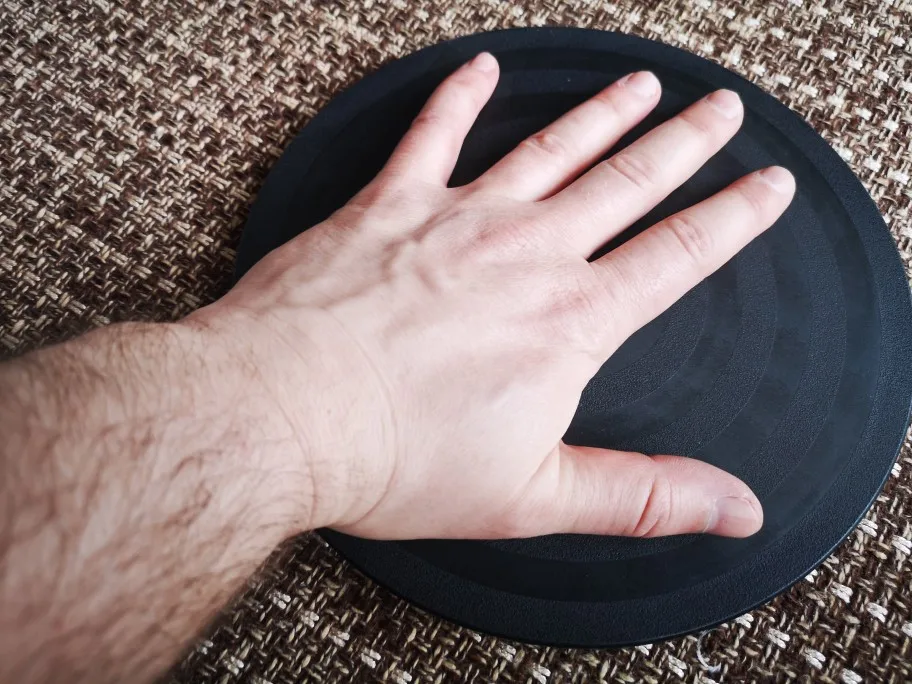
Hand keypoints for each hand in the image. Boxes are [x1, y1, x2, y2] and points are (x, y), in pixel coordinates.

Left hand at [199, 52, 793, 539]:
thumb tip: (737, 508)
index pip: (676, 256)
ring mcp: (455, 218)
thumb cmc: (398, 460)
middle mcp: (524, 254)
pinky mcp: (387, 205)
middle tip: (721, 109)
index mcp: (568, 322)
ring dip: (601, 114)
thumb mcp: (535, 496)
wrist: (283, 414)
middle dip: (683, 143)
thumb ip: (642, 494)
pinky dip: (457, 97)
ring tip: (641, 85)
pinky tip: (480, 69)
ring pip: (550, 149)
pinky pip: (430, 133)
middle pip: (625, 183)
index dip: (732, 218)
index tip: (768, 184)